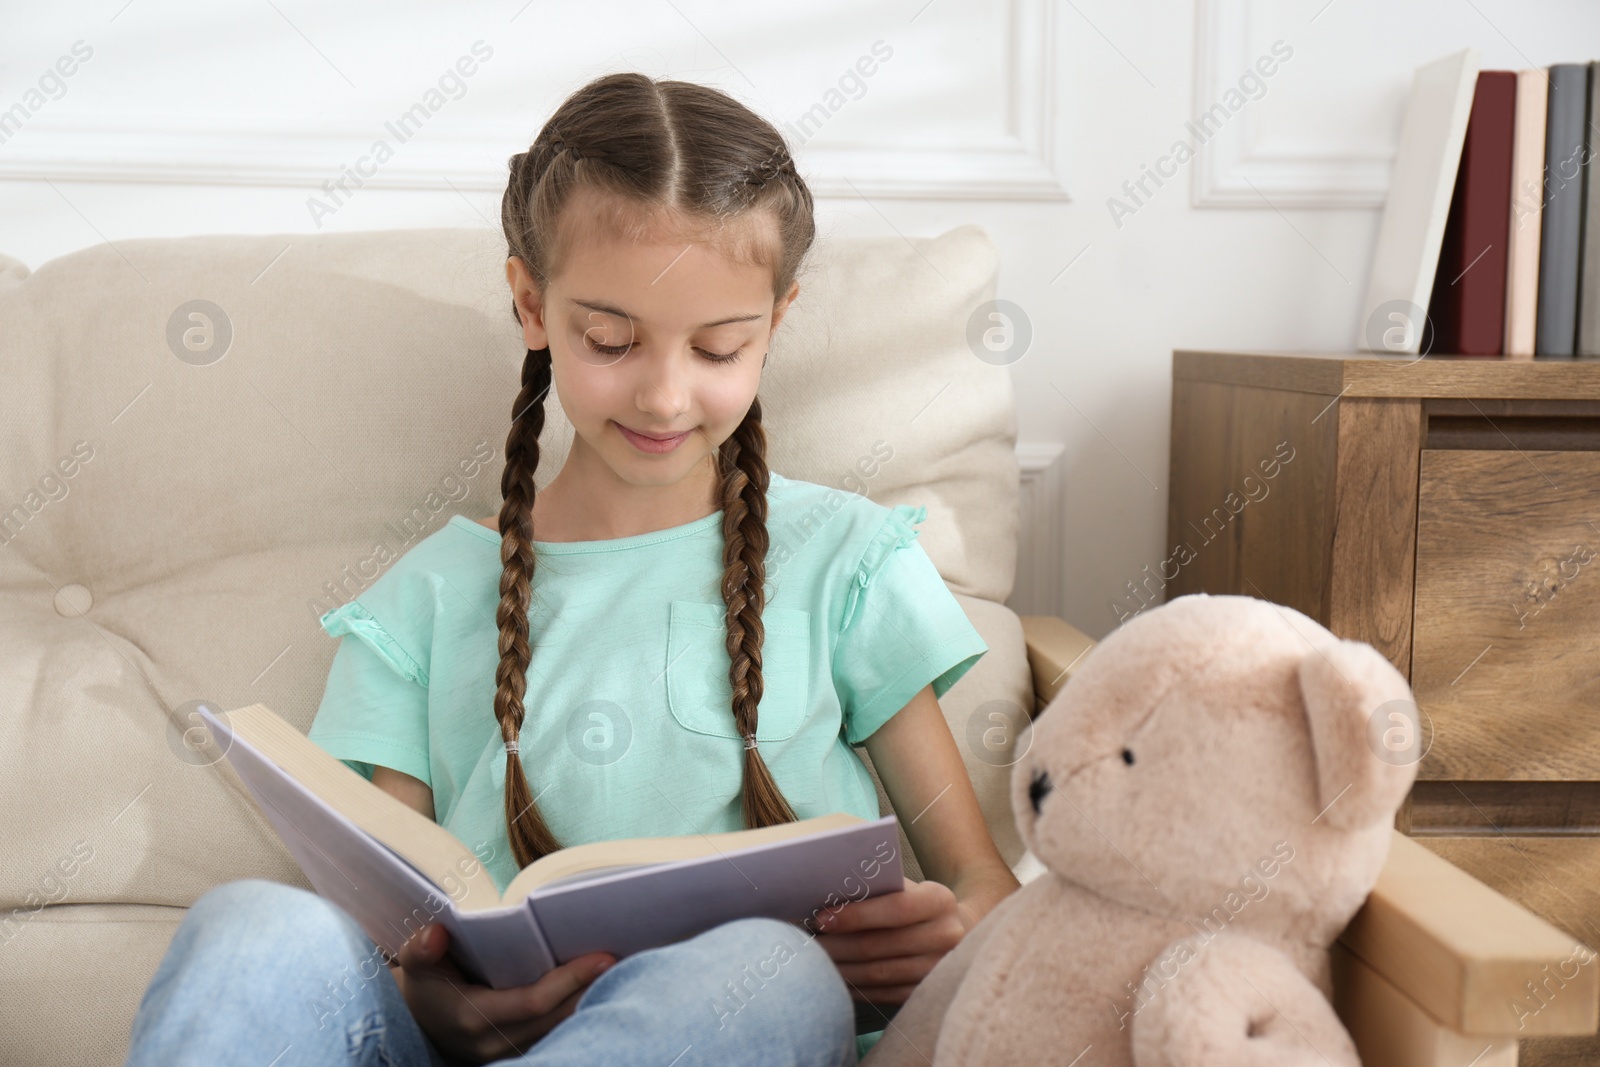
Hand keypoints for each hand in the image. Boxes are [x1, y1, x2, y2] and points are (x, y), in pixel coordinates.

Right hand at [392, 921, 616, 1065]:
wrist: (417, 1023)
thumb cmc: (424, 985)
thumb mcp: (414, 966)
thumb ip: (420, 950)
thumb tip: (435, 933)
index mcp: (474, 1019)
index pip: (534, 1002)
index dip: (570, 980)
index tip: (604, 956)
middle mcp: (496, 1043)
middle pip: (558, 1019)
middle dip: (594, 989)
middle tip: (631, 956)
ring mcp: (510, 1053)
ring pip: (562, 1031)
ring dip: (593, 1001)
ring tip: (627, 968)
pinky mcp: (521, 1052)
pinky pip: (559, 1034)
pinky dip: (582, 1011)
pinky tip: (604, 987)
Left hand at [806, 878, 969, 1005]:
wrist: (952, 930)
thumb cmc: (912, 902)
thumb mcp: (904, 886)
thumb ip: (875, 888)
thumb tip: (824, 896)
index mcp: (940, 901)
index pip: (896, 909)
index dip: (856, 915)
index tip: (820, 919)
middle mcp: (946, 937)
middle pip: (879, 945)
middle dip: (836, 945)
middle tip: (803, 944)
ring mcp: (938, 969)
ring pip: (877, 974)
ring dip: (839, 968)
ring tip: (810, 962)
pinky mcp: (926, 993)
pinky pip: (882, 993)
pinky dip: (853, 986)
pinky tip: (832, 978)